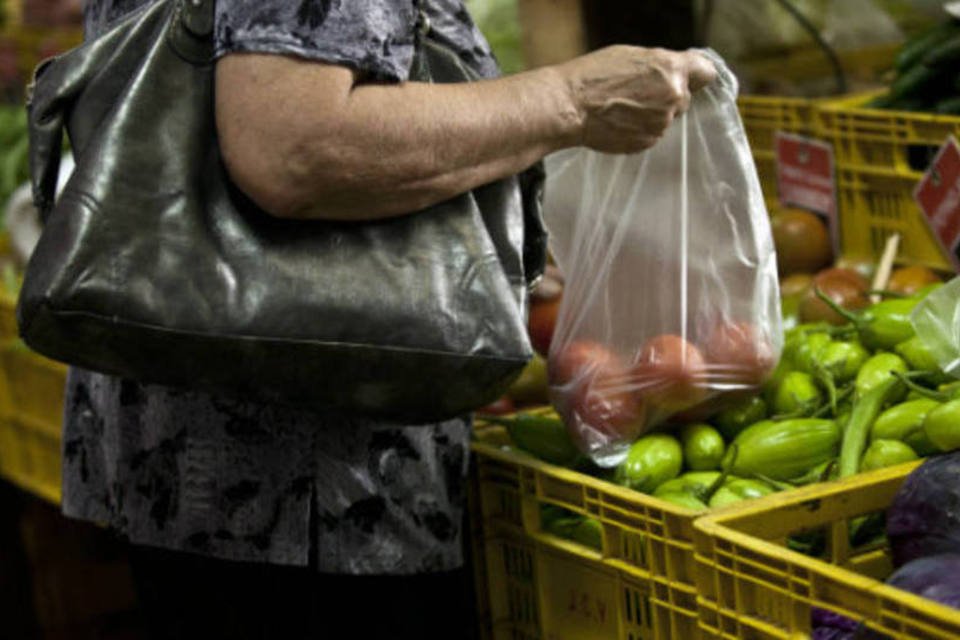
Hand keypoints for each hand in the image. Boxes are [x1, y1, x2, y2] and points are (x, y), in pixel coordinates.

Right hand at [556, 46, 716, 153]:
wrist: (570, 106)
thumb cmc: (594, 76)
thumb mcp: (631, 55)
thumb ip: (660, 66)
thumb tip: (673, 74)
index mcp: (672, 70)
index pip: (706, 73)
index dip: (695, 76)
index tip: (687, 79)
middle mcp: (673, 97)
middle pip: (683, 98)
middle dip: (666, 97)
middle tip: (639, 93)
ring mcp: (661, 124)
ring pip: (665, 118)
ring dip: (651, 115)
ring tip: (623, 108)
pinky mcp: (647, 142)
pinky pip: (650, 134)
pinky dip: (639, 129)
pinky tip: (619, 121)